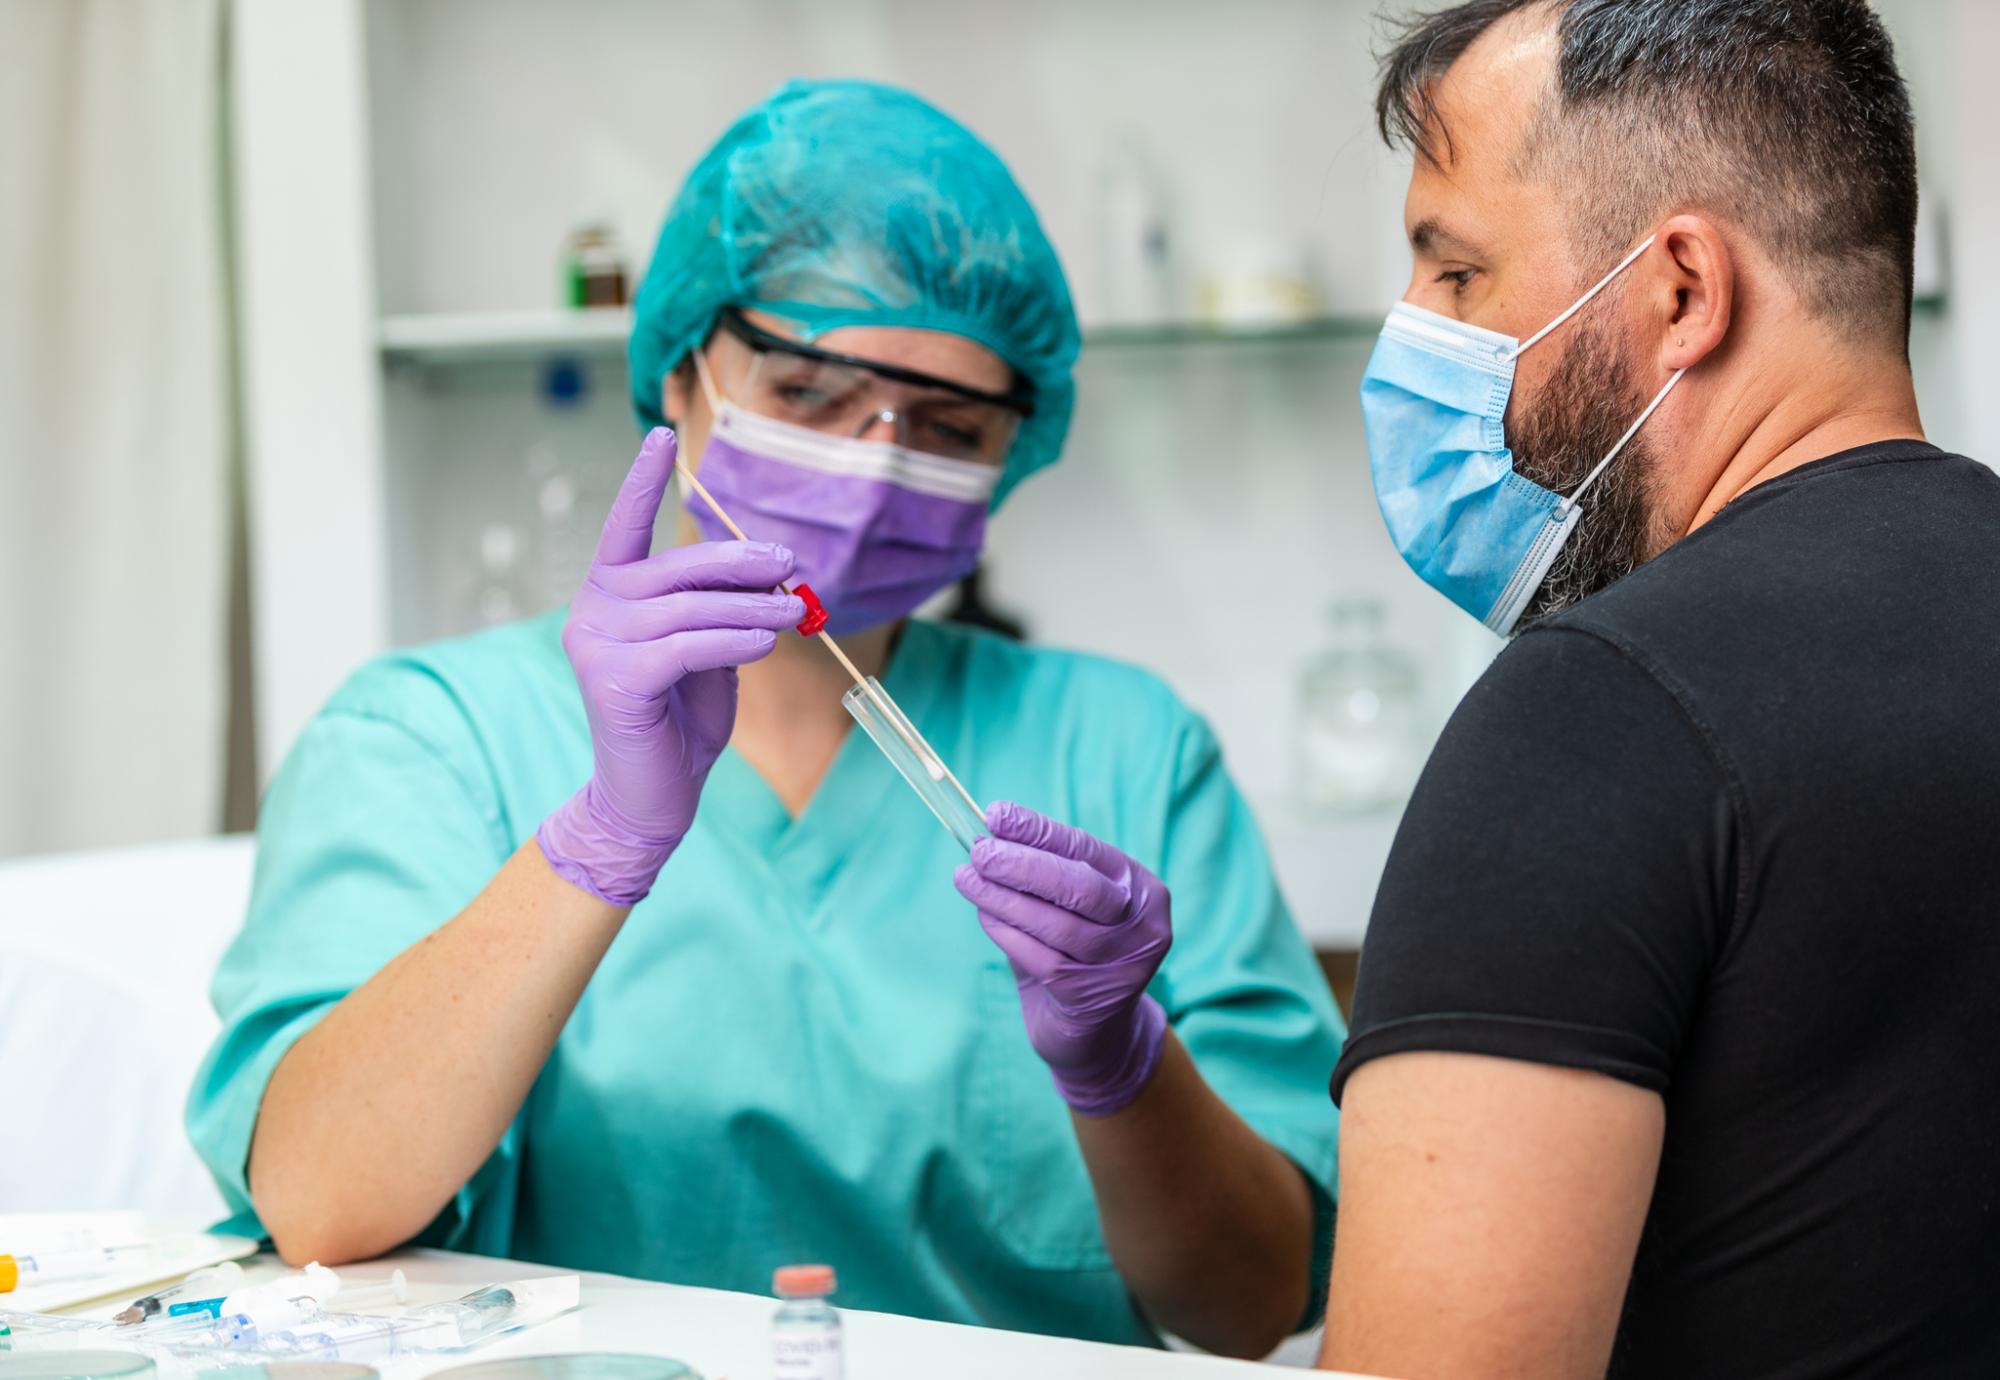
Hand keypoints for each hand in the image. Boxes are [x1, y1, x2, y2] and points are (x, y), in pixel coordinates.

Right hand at [537, 427, 802, 903]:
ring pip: (690, 608)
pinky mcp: (614, 681)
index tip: (661, 434)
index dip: (643, 480)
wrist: (650, 795)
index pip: (623, 525)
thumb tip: (769, 570)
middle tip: (792, 566)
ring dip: (753, 606)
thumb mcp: (705, 649)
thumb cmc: (681, 718)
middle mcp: (592, 610)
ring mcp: (596, 644)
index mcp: (608, 593)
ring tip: (796, 611)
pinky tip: (765, 641)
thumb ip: (719, 607)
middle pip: (675, 566)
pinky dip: (735, 639)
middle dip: (741, 562)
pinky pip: (689, 644)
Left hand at [954, 801, 1172, 1115]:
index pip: (1087, 850)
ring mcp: (1123, 965)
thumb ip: (1039, 873)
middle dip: (1022, 864)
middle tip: (979, 851)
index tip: (995, 814)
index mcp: (1142, 888)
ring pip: (1056, 923)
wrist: (1091, 1034)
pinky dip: (1005, 932)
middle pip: (1078, 886)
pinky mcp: (1093, 998)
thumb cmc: (1072, 954)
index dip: (1039, 831)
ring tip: (966, 879)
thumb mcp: (1067, 908)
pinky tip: (985, 916)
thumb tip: (989, 830)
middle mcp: (1143, 925)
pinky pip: (1039, 957)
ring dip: (1004, 898)